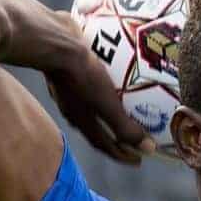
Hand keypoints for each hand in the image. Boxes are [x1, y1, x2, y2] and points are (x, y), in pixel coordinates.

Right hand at [44, 12, 155, 164]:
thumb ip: (123, 126)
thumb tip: (147, 149)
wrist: (53, 40)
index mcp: (82, 120)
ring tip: (126, 112)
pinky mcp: (69, 70)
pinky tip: (111, 82)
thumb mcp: (106, 103)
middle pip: (98, 130)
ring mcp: (68, 90)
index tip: (139, 160)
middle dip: (117, 138)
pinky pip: (89, 87)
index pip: (104, 145)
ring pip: (91, 109)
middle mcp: (73, 109)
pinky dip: (103, 93)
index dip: (122, 155)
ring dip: (109, 116)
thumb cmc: (80, 74)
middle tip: (135, 140)